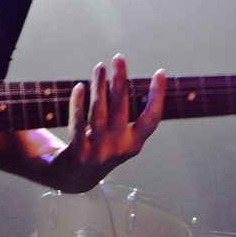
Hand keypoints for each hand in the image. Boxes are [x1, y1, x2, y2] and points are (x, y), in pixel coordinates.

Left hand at [49, 55, 163, 192]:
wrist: (75, 178)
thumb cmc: (101, 148)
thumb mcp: (120, 138)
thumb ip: (126, 115)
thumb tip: (128, 80)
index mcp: (135, 143)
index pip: (152, 118)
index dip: (158, 96)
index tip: (160, 73)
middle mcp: (119, 147)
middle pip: (122, 109)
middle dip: (121, 81)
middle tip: (119, 58)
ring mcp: (99, 151)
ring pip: (100, 114)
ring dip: (100, 87)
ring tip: (100, 66)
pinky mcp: (79, 152)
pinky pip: (78, 125)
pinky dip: (78, 105)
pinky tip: (79, 87)